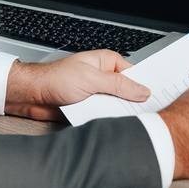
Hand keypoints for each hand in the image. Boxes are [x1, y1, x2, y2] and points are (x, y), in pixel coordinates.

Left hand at [5, 50, 150, 120]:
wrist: (32, 96)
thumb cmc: (55, 79)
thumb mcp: (91, 79)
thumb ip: (118, 85)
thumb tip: (141, 90)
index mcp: (107, 62)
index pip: (134, 74)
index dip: (144, 86)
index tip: (156, 97)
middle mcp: (104, 77)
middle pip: (127, 91)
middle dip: (133, 102)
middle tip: (145, 112)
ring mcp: (97, 93)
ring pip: (117, 105)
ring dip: (119, 112)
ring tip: (129, 120)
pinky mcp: (90, 108)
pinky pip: (105, 115)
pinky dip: (107, 120)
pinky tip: (112, 125)